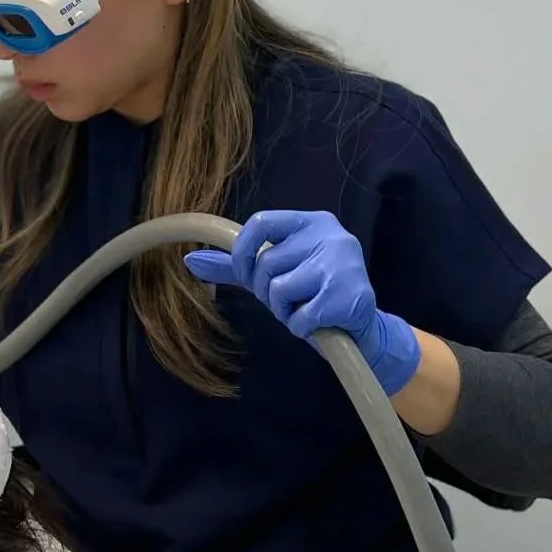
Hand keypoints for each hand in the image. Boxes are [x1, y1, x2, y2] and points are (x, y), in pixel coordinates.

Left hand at [183, 210, 421, 395]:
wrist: (362, 329)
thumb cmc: (313, 294)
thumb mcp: (277, 272)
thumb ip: (237, 265)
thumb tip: (189, 260)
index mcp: (312, 221)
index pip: (260, 223)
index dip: (243, 254)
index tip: (246, 276)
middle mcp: (330, 235)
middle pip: (267, 263)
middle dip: (268, 292)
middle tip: (291, 301)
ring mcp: (342, 264)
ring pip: (279, 290)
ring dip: (285, 312)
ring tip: (307, 310)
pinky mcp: (349, 296)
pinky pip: (300, 317)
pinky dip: (302, 328)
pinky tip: (319, 325)